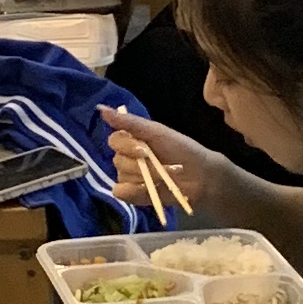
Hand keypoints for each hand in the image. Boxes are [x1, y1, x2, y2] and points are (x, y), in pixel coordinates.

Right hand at [100, 109, 224, 217]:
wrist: (201, 176)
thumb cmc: (182, 150)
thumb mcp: (157, 132)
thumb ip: (129, 122)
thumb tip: (100, 108)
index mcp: (132, 141)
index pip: (114, 141)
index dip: (126, 146)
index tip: (143, 148)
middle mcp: (127, 158)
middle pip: (117, 160)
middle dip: (140, 164)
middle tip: (159, 164)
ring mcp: (129, 177)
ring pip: (121, 176)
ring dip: (144, 177)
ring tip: (163, 178)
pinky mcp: (132, 195)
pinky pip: (120, 192)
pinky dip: (133, 191)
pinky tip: (149, 189)